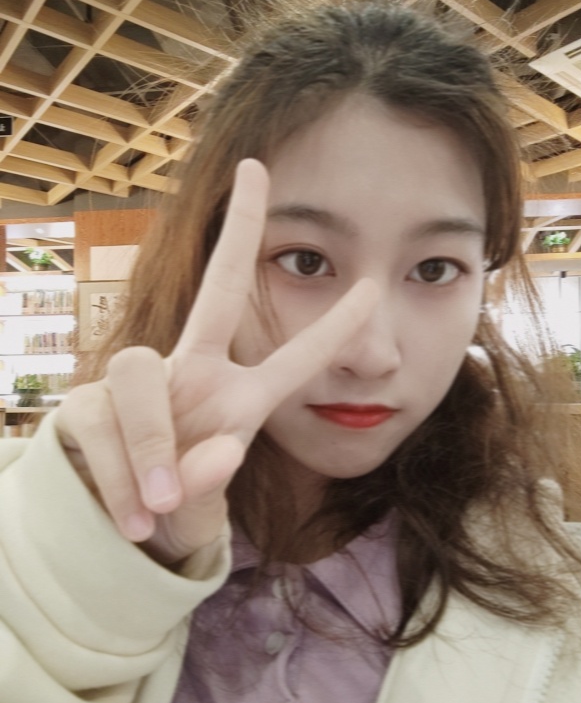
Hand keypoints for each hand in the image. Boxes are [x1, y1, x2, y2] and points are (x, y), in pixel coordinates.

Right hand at [55, 159, 377, 564]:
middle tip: (257, 172)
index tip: (373, 284)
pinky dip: (117, 473)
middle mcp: (192, 375)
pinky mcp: (86, 402)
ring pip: (140, 372)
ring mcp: (136, 383)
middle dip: (239, 230)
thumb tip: (219, 449)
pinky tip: (131, 515)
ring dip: (151, 443)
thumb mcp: (202, 506)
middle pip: (216, 293)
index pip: (292, 357)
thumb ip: (214, 482)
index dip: (332, 327)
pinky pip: (99, 418)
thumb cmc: (170, 512)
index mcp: (235, 401)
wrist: (106, 531)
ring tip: (160, 505)